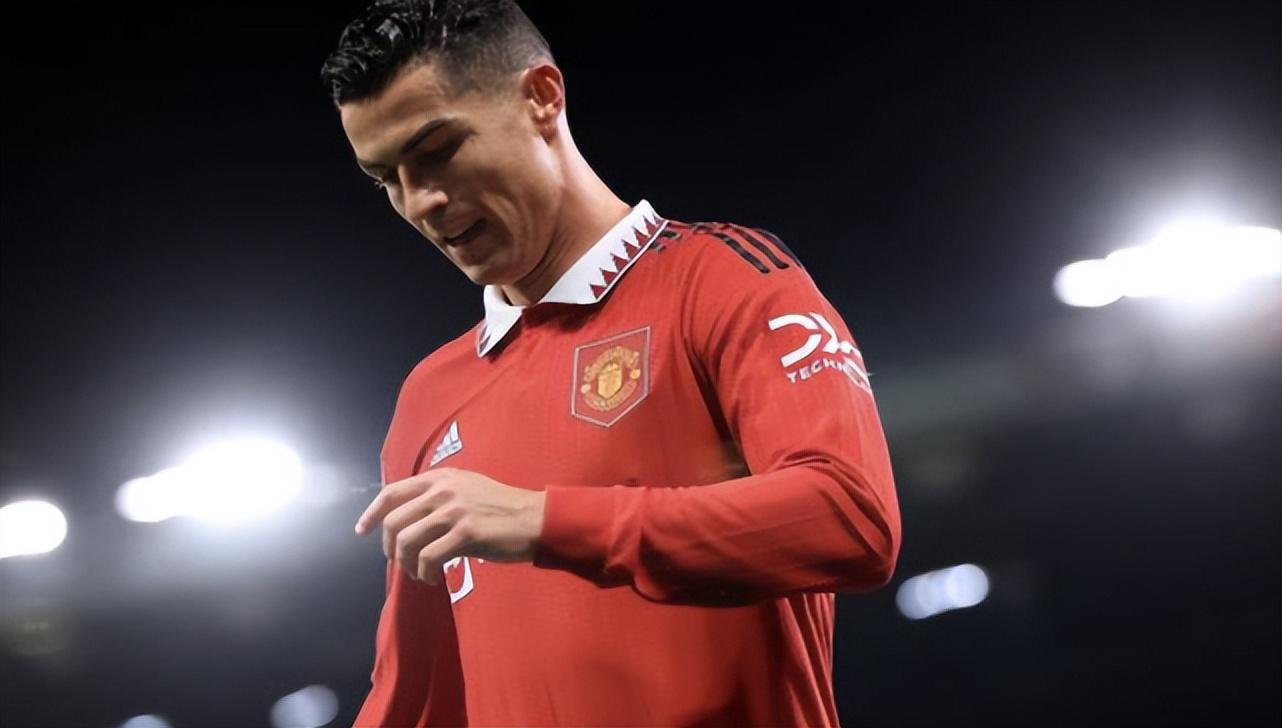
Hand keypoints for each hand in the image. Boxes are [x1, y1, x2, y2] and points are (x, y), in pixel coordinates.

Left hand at [354, 467, 545, 584]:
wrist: (535, 519)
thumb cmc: (502, 508)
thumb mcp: (467, 489)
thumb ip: (438, 496)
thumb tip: (408, 519)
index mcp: (441, 477)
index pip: (392, 492)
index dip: (371, 513)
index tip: (361, 531)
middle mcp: (444, 490)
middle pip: (395, 521)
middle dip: (391, 548)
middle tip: (401, 562)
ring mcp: (454, 510)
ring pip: (408, 541)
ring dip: (407, 564)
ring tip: (419, 573)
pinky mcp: (466, 533)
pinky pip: (429, 558)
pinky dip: (425, 573)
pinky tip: (434, 578)